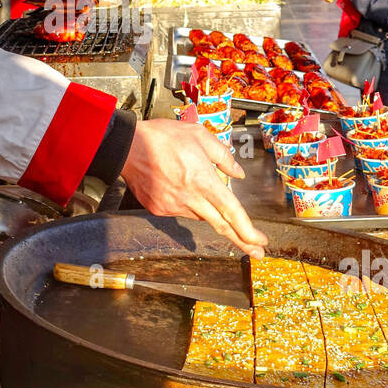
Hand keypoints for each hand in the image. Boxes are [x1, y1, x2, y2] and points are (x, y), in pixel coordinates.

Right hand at [121, 119, 267, 256]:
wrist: (127, 146)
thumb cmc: (163, 136)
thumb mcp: (199, 135)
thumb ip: (223, 156)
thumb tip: (238, 174)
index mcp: (202, 180)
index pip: (231, 211)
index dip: (248, 230)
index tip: (260, 241)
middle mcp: (189, 198)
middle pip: (221, 225)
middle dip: (241, 240)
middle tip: (257, 252)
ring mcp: (173, 206)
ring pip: (200, 215)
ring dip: (209, 211)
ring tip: (198, 188)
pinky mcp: (159, 209)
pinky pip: (182, 211)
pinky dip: (188, 203)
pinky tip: (180, 186)